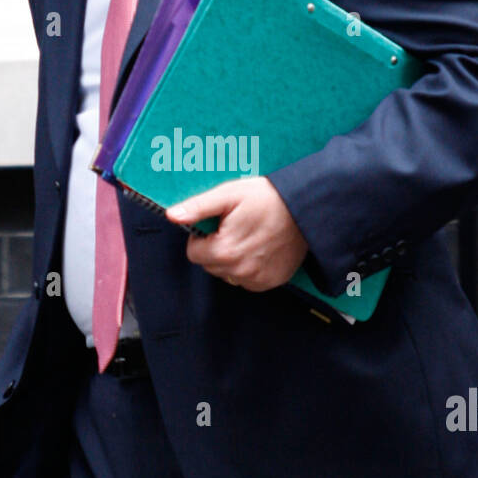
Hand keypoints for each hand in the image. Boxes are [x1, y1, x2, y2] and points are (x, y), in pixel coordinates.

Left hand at [165, 177, 308, 290]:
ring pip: (228, 274)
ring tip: (249, 237)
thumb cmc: (267, 198)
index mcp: (224, 251)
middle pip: (210, 265)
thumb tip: (172, 216)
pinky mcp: (270, 282)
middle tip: (235, 228)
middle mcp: (239, 271)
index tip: (218, 225)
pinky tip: (260, 249)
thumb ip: (197, 207)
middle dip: (216, 248)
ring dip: (232, 260)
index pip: (194, 253)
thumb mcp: (228, 195)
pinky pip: (247, 280)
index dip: (202, 237)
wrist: (305, 208)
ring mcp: (256, 279)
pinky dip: (249, 268)